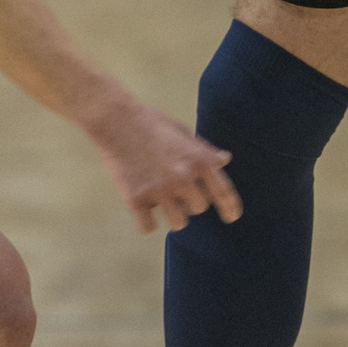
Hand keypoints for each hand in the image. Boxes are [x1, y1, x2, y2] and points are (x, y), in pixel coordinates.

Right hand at [81, 86, 241, 234]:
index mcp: (198, 160)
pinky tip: (142, 208)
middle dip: (189, 201)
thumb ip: (204, 151)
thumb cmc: (152, 123)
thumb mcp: (183, 132)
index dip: (230, 208)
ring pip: (178, 223)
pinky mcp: (135, 199)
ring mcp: (159, 190)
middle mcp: (183, 177)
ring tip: (161, 200)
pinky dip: (146, 221)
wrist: (115, 119)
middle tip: (174, 188)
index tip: (232, 218)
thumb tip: (225, 159)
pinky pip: (148, 227)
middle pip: (199, 208)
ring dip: (172, 215)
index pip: (223, 192)